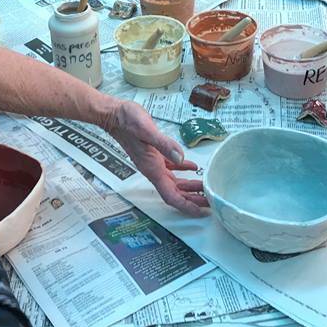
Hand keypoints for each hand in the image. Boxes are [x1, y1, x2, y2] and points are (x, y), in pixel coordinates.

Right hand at [105, 101, 208, 216]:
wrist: (115, 115)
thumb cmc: (127, 122)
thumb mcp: (147, 131)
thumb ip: (165, 145)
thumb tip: (181, 159)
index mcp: (152, 168)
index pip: (171, 196)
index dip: (186, 206)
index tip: (200, 211)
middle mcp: (153, 169)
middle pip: (175, 192)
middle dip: (192, 200)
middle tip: (210, 203)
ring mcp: (153, 162)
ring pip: (174, 181)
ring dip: (190, 187)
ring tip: (205, 189)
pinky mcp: (154, 153)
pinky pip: (171, 168)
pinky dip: (184, 170)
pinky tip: (193, 168)